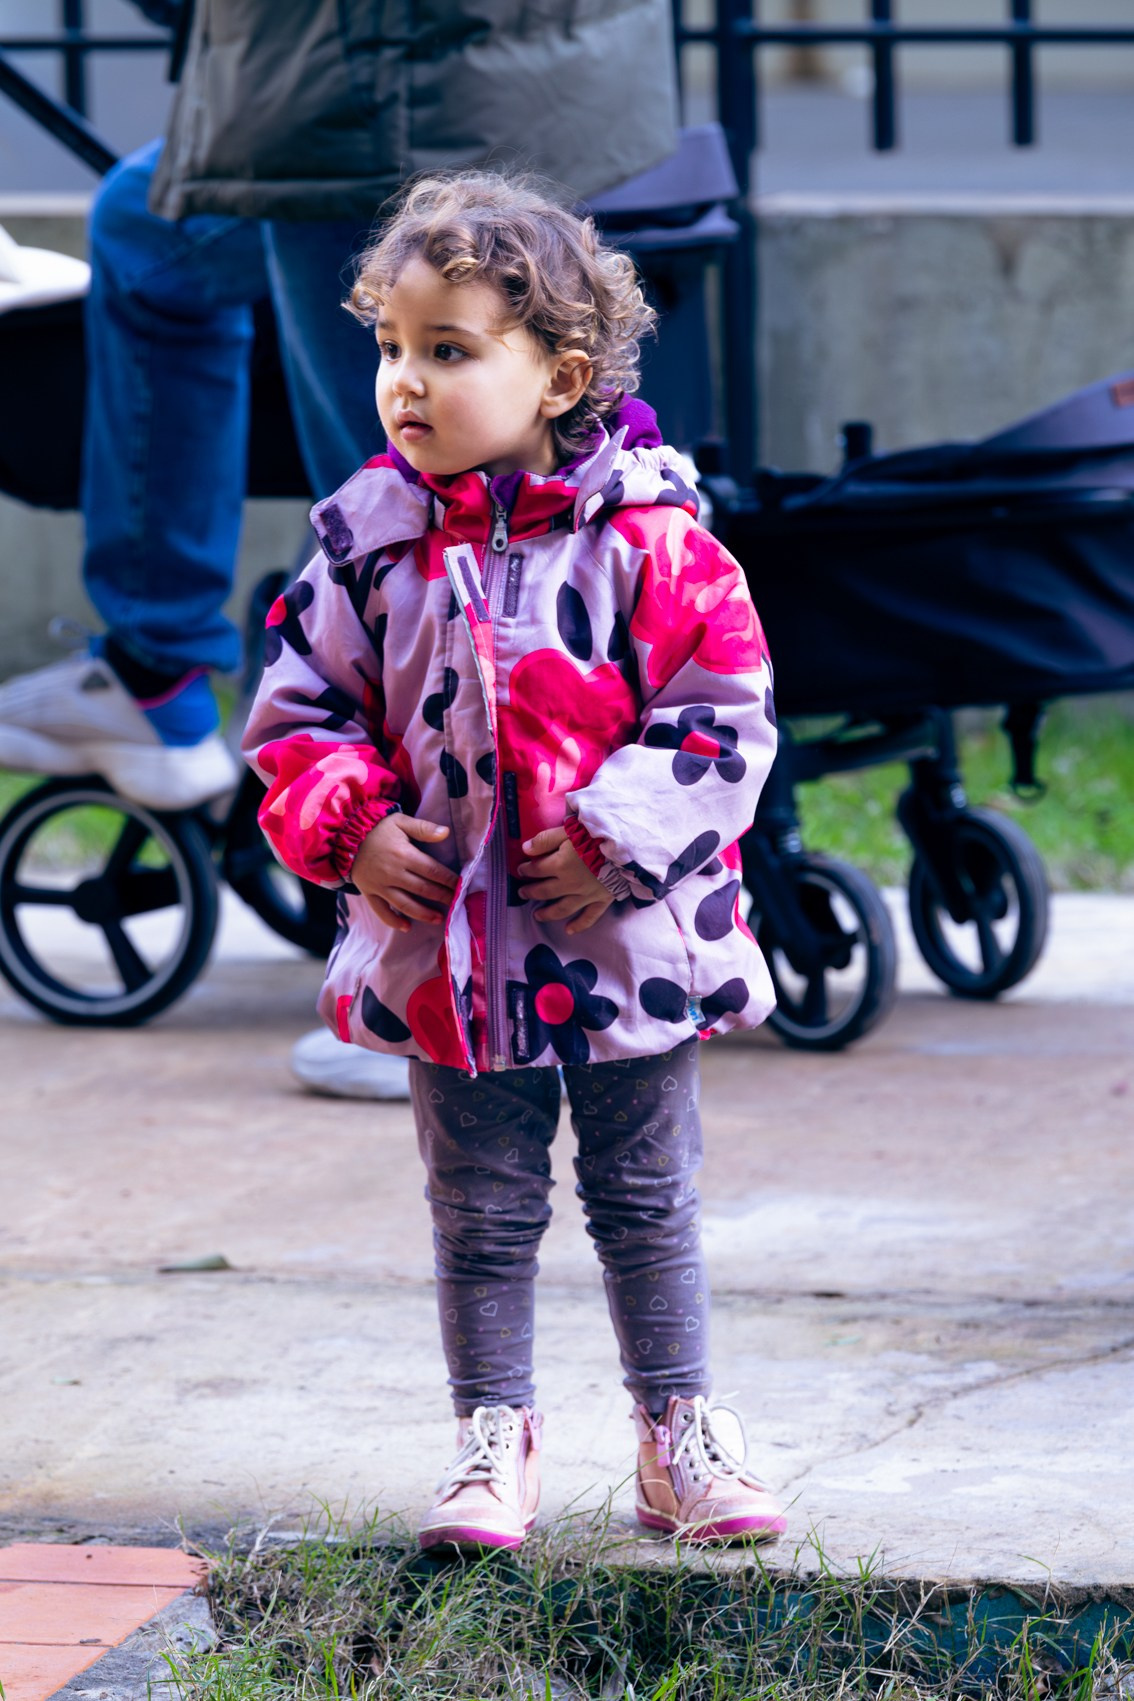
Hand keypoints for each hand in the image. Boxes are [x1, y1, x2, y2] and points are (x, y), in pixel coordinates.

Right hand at [351, 813, 457, 932]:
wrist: (346, 835)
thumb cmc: (378, 828)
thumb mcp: (401, 821)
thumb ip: (423, 828)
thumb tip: (446, 833)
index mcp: (404, 854)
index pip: (432, 871)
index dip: (448, 880)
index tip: (460, 886)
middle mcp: (393, 873)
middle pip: (422, 889)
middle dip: (442, 897)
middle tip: (456, 904)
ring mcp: (380, 885)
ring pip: (405, 904)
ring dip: (423, 913)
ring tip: (439, 919)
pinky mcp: (369, 892)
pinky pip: (381, 911)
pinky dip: (393, 921)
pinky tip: (407, 927)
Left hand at [518, 826, 613, 934]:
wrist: (626, 847)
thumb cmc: (596, 835)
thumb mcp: (568, 831)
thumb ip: (545, 839)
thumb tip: (525, 849)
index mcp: (559, 865)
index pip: (537, 869)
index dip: (526, 870)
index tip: (520, 870)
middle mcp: (569, 884)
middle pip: (545, 891)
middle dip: (531, 892)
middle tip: (522, 893)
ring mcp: (586, 895)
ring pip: (562, 908)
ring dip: (547, 913)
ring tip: (537, 916)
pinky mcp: (602, 900)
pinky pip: (589, 917)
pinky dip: (579, 925)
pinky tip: (569, 930)